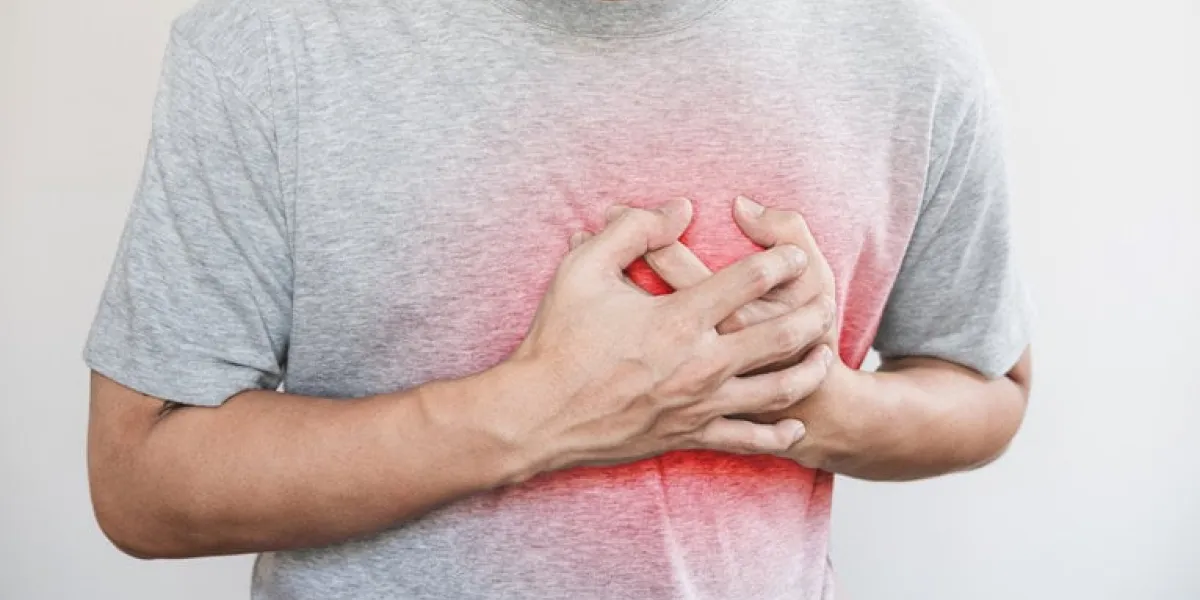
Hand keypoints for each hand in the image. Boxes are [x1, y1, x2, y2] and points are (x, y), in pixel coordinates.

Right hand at [499, 197, 834, 475]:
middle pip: (781, 335)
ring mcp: (699, 404)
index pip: (750, 279)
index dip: (781, 260)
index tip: (794, 253)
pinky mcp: (689, 435)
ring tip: (824, 355)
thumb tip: (678, 208)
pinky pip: (747, 440)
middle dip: (813, 316)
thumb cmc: (556, 339)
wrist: (536, 415)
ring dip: (809, 370)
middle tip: (826, 302)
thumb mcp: (582, 268)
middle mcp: (700, 362)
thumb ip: (632, 229)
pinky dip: (778, 435)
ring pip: (777, 389)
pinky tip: (795, 424)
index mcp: (679, 317)